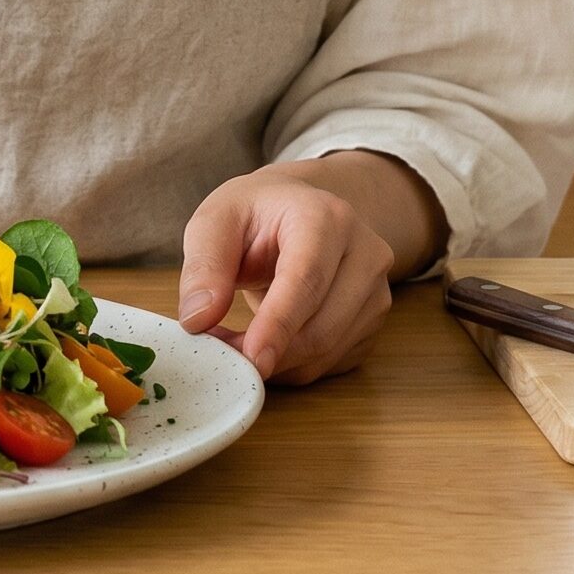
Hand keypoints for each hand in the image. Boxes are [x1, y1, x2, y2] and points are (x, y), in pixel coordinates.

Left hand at [174, 163, 400, 385]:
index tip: (251, 359)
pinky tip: (268, 344)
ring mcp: (376, 290)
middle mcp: (364, 253)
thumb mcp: (215, 220)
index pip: (305, 280)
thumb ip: (204, 266)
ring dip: (278, 362)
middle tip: (220, 353)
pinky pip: (333, 362)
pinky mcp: (373, 322)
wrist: (300, 208)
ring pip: (328, 352)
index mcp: (325, 217)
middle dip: (268, 350)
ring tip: (237, 342)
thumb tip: (197, 319)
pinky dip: (295, 366)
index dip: (278, 325)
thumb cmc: (257, 212)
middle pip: (322, 326)